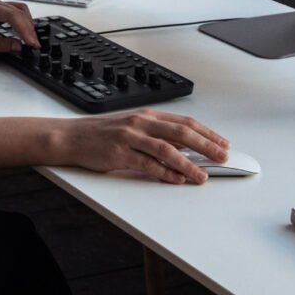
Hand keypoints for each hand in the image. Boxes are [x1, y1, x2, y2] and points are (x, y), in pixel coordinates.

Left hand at [0, 0, 39, 54]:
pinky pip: (13, 13)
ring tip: (30, 41)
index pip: (13, 16)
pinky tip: (23, 34)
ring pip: (18, 10)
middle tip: (35, 44)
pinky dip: (20, 23)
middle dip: (29, 28)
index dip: (26, 30)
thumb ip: (1, 45)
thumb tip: (19, 46)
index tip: (33, 42)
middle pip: (19, 11)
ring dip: (26, 24)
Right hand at [55, 109, 228, 184]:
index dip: (207, 133)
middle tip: (223, 157)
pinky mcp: (120, 154)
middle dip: (206, 146)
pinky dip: (166, 173)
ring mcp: (130, 137)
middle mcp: (141, 123)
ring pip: (168, 149)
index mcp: (147, 116)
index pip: (185, 122)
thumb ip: (156, 136)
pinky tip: (178, 179)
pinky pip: (148, 164)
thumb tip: (184, 148)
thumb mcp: (132, 128)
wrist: (71, 137)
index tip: (223, 143)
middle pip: (181, 133)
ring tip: (203, 175)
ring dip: (189, 163)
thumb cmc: (101, 134)